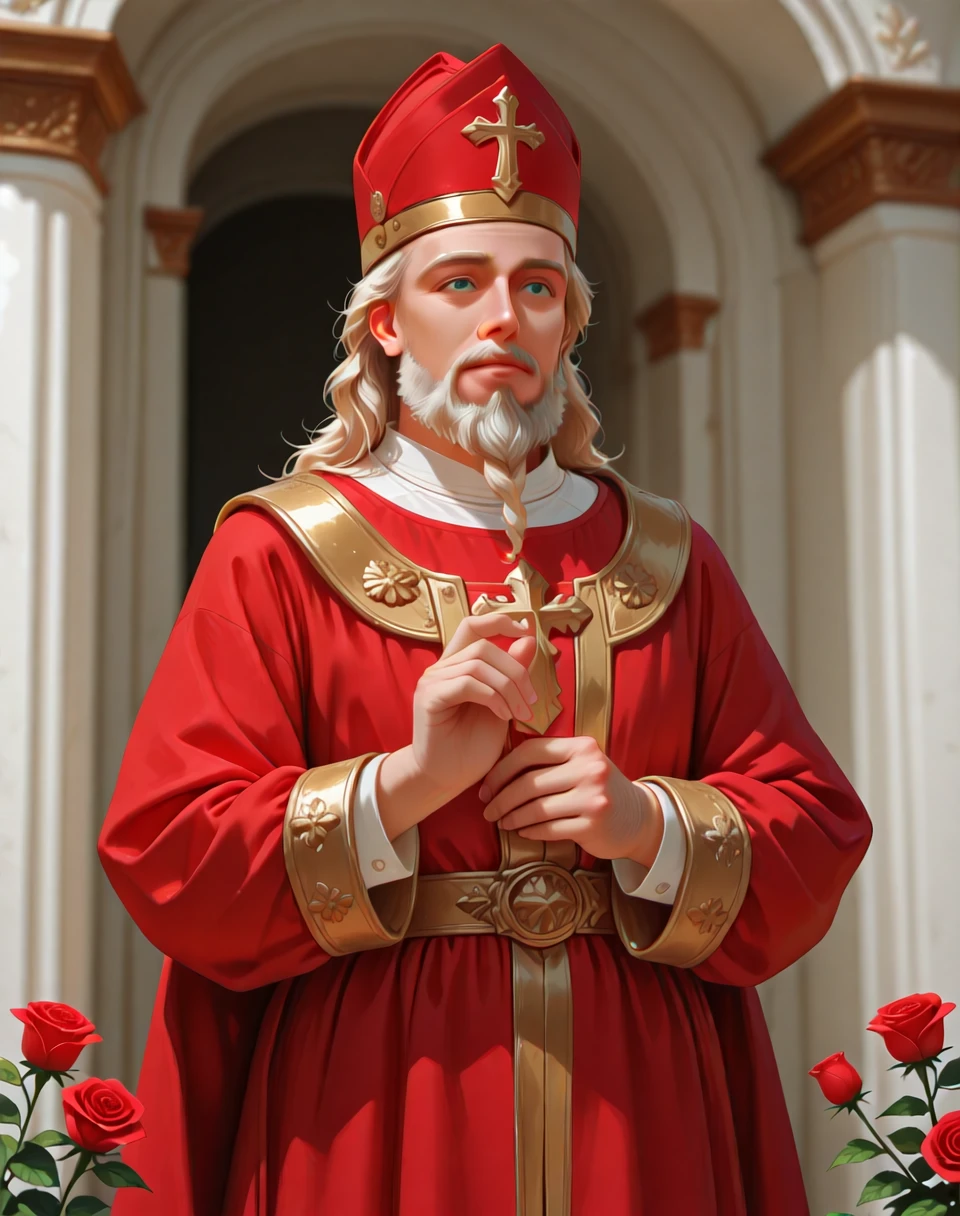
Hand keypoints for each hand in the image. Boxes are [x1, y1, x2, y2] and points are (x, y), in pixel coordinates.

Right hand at [377, 614, 537, 838]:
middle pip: (483, 645)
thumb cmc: (472, 746)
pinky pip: (467, 684)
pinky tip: (502, 715)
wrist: (449, 779)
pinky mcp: (429, 698)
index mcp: (457, 665)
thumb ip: (512, 673)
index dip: (499, 620)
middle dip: (516, 670)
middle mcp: (441, 668)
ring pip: (478, 664)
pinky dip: (492, 697)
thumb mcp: (503, 704)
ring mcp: (432, 681)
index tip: (526, 630)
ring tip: (521, 713)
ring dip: (508, 687)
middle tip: (533, 700)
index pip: (473, 625)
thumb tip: (527, 640)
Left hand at [480, 736, 663, 864]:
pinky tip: (522, 831)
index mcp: (582, 747)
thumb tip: (498, 770)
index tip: (487, 786)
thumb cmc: (599, 788)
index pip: (531, 751)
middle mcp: (589, 769)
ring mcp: (593, 798)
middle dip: (501, 799)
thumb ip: (551, 760)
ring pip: (536, 808)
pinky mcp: (592, 825)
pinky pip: (549, 828)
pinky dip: (530, 831)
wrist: (638, 817)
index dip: (502, 769)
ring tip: (501, 822)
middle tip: (487, 810)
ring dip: (512, 818)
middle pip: (529, 783)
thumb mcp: (582, 763)